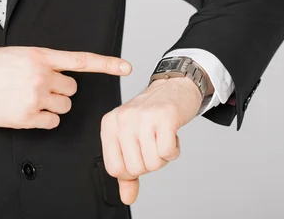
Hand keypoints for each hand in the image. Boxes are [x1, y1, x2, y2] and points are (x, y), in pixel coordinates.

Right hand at [0, 46, 131, 128]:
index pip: (80, 60)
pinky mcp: (27, 117)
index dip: (106, 64)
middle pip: (72, 89)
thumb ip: (39, 61)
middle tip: (40, 88)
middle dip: (60, 90)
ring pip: (64, 107)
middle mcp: (40, 76)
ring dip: (53, 105)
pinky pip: (52, 122)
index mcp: (39, 56)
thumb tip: (54, 70)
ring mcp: (34, 97)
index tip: (125, 67)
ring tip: (31, 99)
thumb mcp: (15, 54)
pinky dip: (44, 120)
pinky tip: (28, 112)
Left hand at [100, 77, 203, 204]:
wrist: (172, 87)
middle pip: (135, 168)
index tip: (139, 156)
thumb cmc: (150, 115)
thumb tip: (126, 197)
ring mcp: (143, 117)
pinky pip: (168, 152)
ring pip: (153, 162)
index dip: (130, 171)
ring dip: (163, 156)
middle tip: (153, 144)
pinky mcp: (164, 116)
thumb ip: (127, 171)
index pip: (114, 168)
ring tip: (162, 137)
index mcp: (109, 125)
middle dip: (150, 163)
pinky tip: (171, 135)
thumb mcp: (131, 139)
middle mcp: (122, 119)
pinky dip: (174, 150)